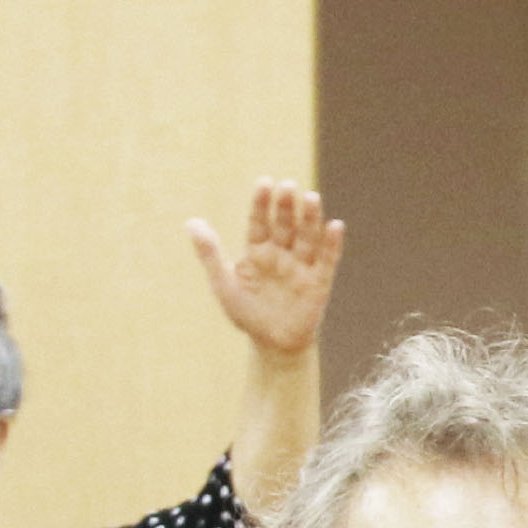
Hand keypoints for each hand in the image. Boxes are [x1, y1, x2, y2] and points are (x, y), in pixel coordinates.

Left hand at [188, 180, 346, 355]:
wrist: (271, 344)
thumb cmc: (246, 313)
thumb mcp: (223, 283)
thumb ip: (210, 253)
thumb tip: (191, 222)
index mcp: (257, 251)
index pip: (259, 221)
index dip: (262, 203)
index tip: (264, 183)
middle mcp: (281, 254)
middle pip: (285, 225)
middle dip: (286, 206)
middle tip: (287, 185)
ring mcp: (301, 267)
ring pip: (307, 237)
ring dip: (310, 218)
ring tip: (311, 197)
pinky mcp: (318, 283)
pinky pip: (327, 261)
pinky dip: (332, 244)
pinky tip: (335, 226)